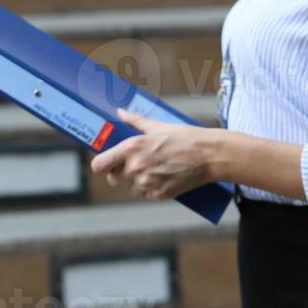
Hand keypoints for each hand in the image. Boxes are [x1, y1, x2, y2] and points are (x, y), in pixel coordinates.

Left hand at [89, 108, 218, 200]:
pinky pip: (146, 194)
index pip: (100, 164)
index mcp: (132, 148)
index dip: (101, 164)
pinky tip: (164, 176)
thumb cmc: (184, 137)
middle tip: (135, 165)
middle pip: (112, 179)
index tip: (106, 162)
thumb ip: (135, 120)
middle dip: (120, 174)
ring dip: (138, 181)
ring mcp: (146, 183)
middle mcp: (136, 167)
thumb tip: (120, 112)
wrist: (208, 155)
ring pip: (131, 187)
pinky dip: (152, 188)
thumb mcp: (158, 125)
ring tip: (156, 168)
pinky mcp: (158, 194)